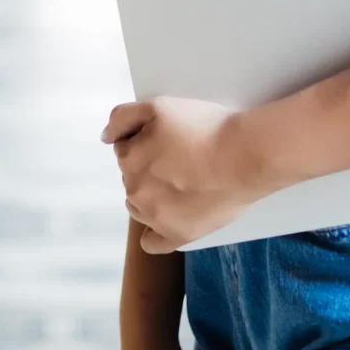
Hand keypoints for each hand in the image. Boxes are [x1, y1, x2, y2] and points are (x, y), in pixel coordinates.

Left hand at [103, 97, 261, 252]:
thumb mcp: (159, 106)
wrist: (244, 157)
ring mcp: (155, 217)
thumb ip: (123, 118)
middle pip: (134, 178)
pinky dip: (156, 234)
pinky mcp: (177, 235)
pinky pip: (153, 243)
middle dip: (150, 168)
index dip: (147, 142)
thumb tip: (105, 138)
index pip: (127, 149)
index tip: (170, 140)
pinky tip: (166, 225)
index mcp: (129, 159)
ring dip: (152, 197)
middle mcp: (135, 190)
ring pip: (140, 207)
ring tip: (183, 185)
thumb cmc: (205, 128)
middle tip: (182, 159)